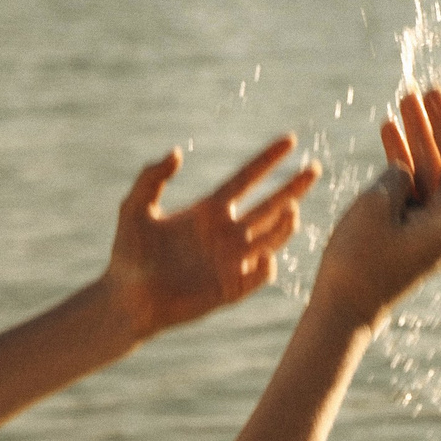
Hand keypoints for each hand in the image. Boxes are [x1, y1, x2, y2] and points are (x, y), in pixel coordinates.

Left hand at [101, 136, 321, 339]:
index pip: (247, 179)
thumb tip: (177, 153)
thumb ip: (151, 178)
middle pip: (269, 205)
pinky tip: (265, 256)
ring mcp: (231, 261)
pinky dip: (265, 267)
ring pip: (270, 238)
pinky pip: (257, 276)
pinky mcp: (230, 289)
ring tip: (291, 210)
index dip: (268, 160)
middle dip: (293, 187)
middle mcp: (226, 233)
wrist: (126, 300)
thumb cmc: (127, 255)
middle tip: (315, 167)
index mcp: (209, 210)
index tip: (290, 140)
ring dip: (283, 225)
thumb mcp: (134, 208)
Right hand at [310, 88, 440, 336]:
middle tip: (424, 91)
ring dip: (417, 139)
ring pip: (430, 173)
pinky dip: (402, 163)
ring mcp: (432, 230)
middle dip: (437, 125)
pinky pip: (414, 190)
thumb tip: (404, 168)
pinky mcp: (412, 235)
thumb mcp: (376, 205)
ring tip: (402, 103)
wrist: (343, 309)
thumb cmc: (358, 261)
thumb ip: (398, 174)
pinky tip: (389, 132)